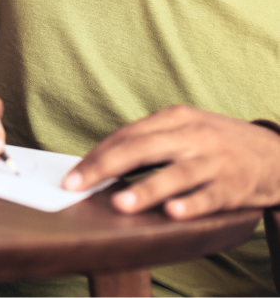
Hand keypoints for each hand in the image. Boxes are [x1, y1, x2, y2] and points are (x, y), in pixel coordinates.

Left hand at [63, 106, 279, 218]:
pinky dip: (191, 205)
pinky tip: (173, 213)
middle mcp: (193, 136)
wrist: (278, 153)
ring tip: (120, 203)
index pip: (127, 135)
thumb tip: (104, 161)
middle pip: (142, 148)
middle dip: (104, 167)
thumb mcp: (186, 130)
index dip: (97, 155)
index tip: (73, 174)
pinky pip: (209, 197)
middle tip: (77, 186)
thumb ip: (151, 141)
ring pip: (175, 174)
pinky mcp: (235, 187)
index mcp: (175, 119)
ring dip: (145, 189)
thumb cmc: (219, 143)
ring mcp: (214, 161)